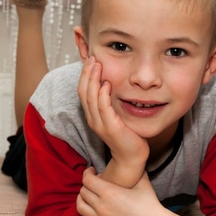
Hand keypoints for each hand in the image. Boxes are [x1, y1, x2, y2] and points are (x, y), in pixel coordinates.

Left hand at [70, 168, 165, 215]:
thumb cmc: (151, 203)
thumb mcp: (143, 182)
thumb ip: (135, 170)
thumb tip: (133, 158)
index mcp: (110, 192)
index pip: (88, 180)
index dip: (87, 173)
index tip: (91, 171)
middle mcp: (102, 206)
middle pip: (83, 192)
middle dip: (86, 185)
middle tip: (93, 183)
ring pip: (80, 207)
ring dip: (80, 200)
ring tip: (86, 196)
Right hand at [78, 57, 148, 184]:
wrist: (132, 157)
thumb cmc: (128, 135)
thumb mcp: (117, 116)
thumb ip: (112, 103)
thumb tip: (112, 85)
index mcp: (93, 116)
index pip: (83, 92)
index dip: (85, 76)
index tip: (91, 61)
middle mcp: (93, 119)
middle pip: (83, 92)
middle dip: (87, 74)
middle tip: (92, 58)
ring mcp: (101, 124)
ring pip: (91, 99)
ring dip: (93, 80)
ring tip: (97, 65)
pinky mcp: (111, 128)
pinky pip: (103, 109)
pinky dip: (103, 96)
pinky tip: (106, 84)